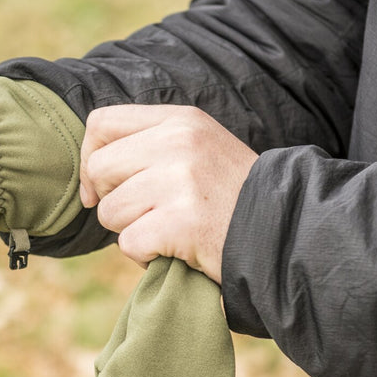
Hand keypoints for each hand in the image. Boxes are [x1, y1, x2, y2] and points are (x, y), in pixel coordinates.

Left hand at [80, 105, 256, 283]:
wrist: (286, 232)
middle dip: (111, 201)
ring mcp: (181, 181)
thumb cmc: (233, 198)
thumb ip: (151, 146)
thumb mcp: (199, 149)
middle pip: (100, 169)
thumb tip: (90, 168)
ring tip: (170, 231)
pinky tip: (176, 251)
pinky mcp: (182, 222)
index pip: (101, 123)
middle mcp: (179, 142)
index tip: (100, 189)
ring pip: (109, 211)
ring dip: (131, 231)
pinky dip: (146, 256)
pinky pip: (129, 244)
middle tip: (147, 214)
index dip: (90, 159)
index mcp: (181, 120)